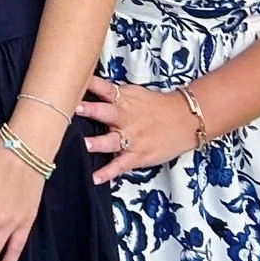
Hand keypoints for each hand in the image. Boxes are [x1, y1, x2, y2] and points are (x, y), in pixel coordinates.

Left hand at [79, 77, 197, 183]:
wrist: (185, 120)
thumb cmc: (155, 106)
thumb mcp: (134, 94)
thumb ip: (112, 94)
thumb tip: (85, 88)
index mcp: (124, 100)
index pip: (105, 89)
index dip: (90, 84)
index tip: (74, 82)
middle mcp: (126, 118)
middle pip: (107, 113)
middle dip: (91, 110)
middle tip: (75, 108)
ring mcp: (132, 138)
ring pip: (112, 140)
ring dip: (98, 142)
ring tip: (85, 145)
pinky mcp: (138, 156)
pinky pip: (120, 165)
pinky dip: (108, 173)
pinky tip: (95, 178)